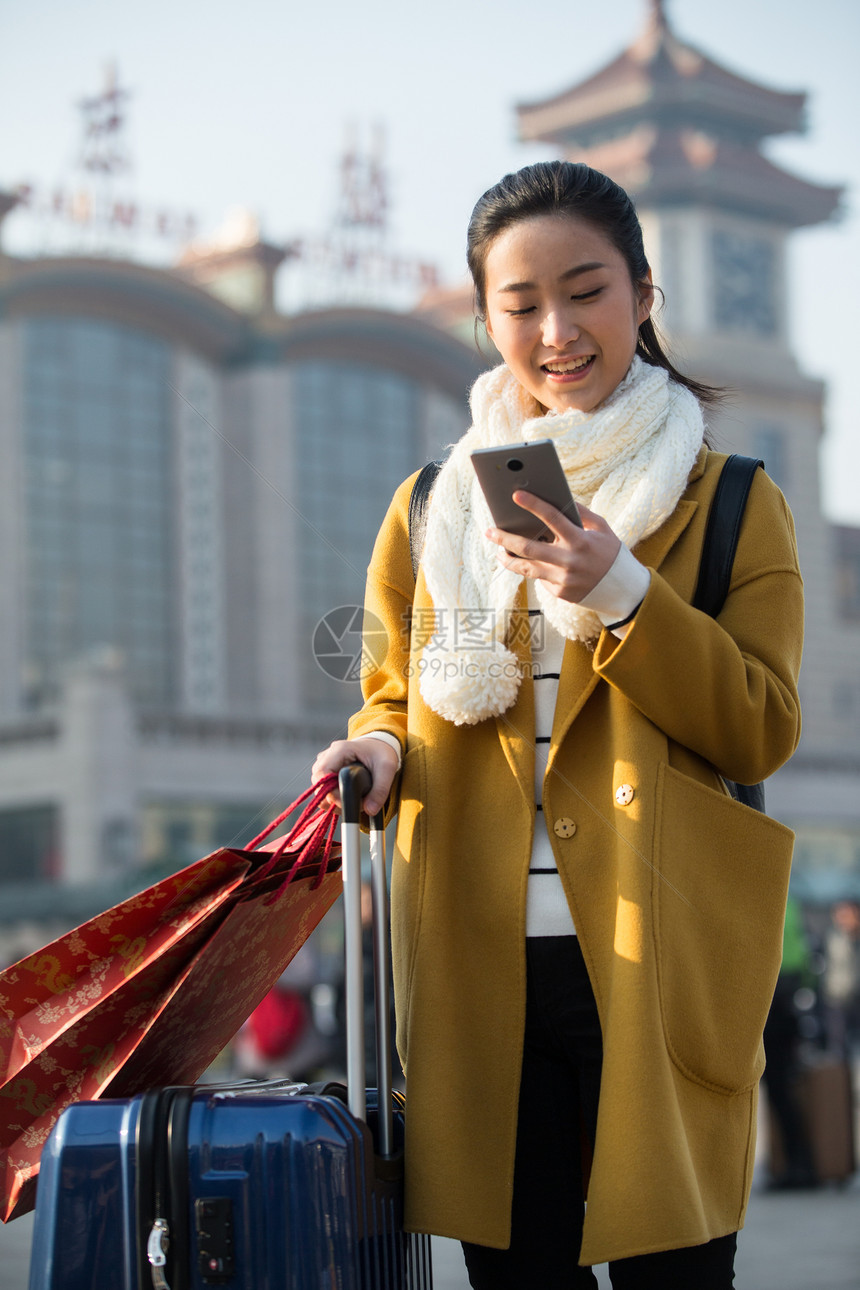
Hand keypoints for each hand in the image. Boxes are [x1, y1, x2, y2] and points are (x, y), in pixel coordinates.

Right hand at [312, 738, 399, 815]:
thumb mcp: (387, 768)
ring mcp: (324, 764)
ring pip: (319, 789)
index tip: (346, 801)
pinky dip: (333, 798)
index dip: (329, 792)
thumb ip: (380, 790)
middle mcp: (327, 756)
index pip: (321, 774)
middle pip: (318, 784)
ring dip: (334, 800)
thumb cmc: (381, 753)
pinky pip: (322, 789)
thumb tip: (370, 810)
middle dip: (334, 799)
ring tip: (354, 800)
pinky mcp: (326, 772)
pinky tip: (348, 797)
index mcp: (340, 750)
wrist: (378, 746)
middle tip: (354, 802)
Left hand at [486, 491, 620, 602]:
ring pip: (526, 568)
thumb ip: (581, 513)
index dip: (533, 505)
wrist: (622, 590)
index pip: (552, 518)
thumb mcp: (602, 529)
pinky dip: (533, 568)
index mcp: (580, 541)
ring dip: (508, 558)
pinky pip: (539, 578)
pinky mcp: (559, 592)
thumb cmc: (610, 553)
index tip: (515, 494)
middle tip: (490, 530)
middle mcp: (569, 561)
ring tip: (498, 549)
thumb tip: (558, 499)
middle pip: (528, 548)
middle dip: (505, 538)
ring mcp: (562, 579)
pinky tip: (525, 561)